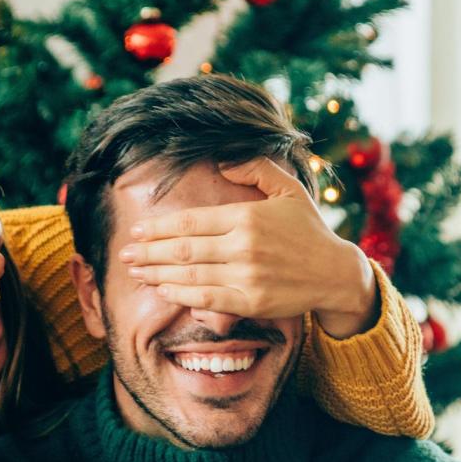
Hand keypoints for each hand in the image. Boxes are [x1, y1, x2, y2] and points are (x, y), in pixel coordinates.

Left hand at [119, 157, 377, 337]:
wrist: (336, 272)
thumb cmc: (308, 228)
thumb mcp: (288, 188)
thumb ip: (255, 168)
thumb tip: (221, 160)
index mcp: (247, 216)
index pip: (191, 221)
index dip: (159, 227)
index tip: (138, 231)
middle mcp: (243, 246)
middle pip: (183, 249)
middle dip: (148, 252)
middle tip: (124, 254)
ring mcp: (246, 277)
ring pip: (189, 276)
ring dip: (157, 275)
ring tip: (135, 273)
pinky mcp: (251, 302)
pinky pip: (206, 300)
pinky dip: (180, 296)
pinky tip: (163, 291)